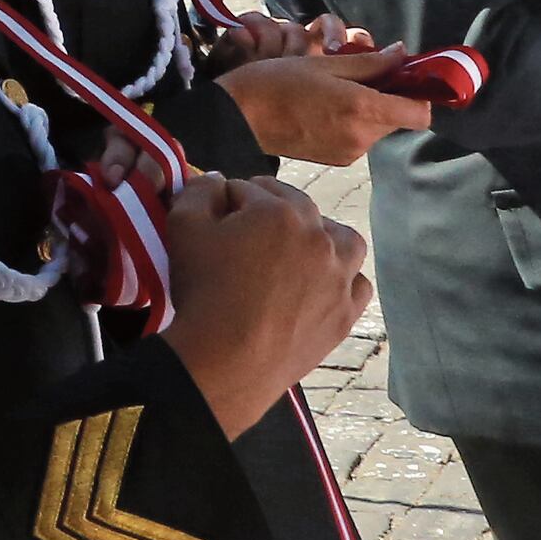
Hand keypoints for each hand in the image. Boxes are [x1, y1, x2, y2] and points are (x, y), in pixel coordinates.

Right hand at [154, 172, 370, 434]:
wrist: (227, 360)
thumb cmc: (204, 291)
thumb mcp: (182, 228)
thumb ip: (198, 190)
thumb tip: (216, 179)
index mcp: (279, 211)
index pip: (249, 189)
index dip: (227, 199)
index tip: (214, 216)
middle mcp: (319, 237)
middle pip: (297, 208)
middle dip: (270, 210)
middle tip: (246, 232)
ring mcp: (339, 277)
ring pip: (344, 240)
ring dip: (323, 236)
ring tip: (298, 249)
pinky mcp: (345, 313)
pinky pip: (358, 284)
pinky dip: (343, 278)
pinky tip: (321, 284)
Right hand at [218, 50, 433, 168]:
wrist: (238, 118)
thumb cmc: (276, 83)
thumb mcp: (324, 63)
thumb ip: (370, 63)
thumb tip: (402, 55)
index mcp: (362, 109)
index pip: (420, 113)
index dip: (419, 94)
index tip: (405, 78)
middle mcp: (362, 137)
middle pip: (397, 118)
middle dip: (387, 98)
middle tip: (358, 77)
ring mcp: (350, 152)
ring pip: (377, 127)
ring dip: (367, 110)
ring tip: (334, 93)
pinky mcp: (337, 160)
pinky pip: (359, 138)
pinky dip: (352, 123)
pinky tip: (323, 110)